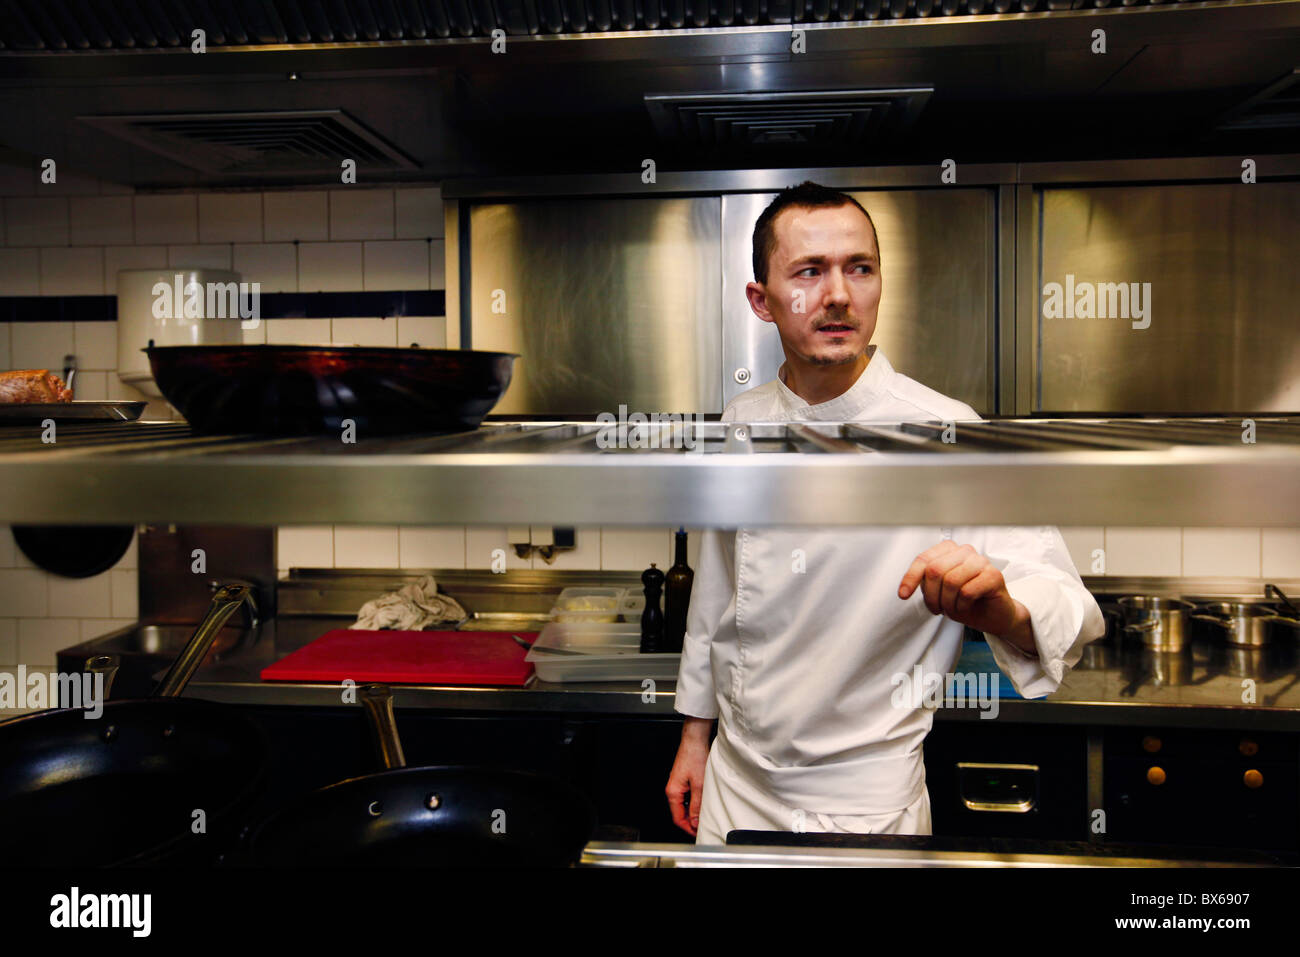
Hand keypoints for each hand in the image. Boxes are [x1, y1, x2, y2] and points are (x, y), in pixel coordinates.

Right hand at [666, 717, 711, 836]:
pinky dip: (693, 803)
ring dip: (692, 812)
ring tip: (704, 815)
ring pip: (683, 805)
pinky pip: (686, 797)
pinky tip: (702, 802)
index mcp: (673, 792)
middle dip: (690, 822)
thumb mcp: (699, 784)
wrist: (694, 740)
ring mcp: (677, 784)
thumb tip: (694, 820)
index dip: (688, 828)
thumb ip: (696, 804)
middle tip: (702, 826)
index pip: (677, 818)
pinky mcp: (682, 780)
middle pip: (679, 813)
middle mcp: (672, 789)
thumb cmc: (695, 756)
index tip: (697, 832)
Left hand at [898, 540, 1029, 642]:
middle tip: (937, 608)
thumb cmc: (966, 601)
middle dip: (931, 595)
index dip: (911, 577)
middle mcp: (965, 551)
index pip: (924, 559)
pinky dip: (961, 605)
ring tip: (952, 608)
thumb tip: (906, 586)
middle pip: (935, 570)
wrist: (993, 616)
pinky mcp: (993, 575)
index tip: (903, 595)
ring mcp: (981, 561)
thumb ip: (925, 581)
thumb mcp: (938, 591)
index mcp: (949, 550)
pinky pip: (967, 591)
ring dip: (947, 602)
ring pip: (951, 581)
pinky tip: (965, 607)